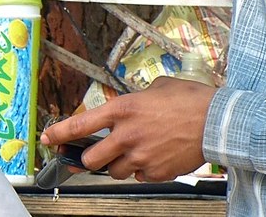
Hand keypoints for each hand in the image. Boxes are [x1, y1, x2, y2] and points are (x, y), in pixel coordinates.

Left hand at [39, 77, 214, 181]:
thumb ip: (135, 99)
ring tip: (135, 152)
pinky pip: (139, 177)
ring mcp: (141, 156)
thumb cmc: (190, 101)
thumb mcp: (155, 89)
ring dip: (119, 165)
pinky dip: (142, 171)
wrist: (218, 122)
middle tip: (98, 153)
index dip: (58, 134)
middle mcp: (126, 135)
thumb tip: (130, 104)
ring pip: (114, 172)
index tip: (47, 138)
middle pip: (91, 159)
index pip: (79, 125)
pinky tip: (154, 157)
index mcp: (122, 109)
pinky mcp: (157, 172)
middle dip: (91, 158)